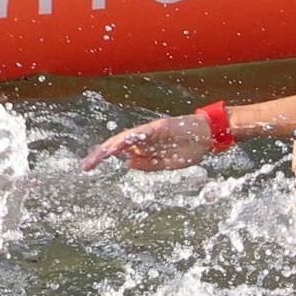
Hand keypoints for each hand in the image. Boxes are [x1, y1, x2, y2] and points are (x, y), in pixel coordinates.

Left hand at [81, 112, 220, 171]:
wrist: (210, 136)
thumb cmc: (191, 148)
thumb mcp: (167, 163)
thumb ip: (148, 164)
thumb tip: (127, 162)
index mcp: (145, 146)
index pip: (119, 151)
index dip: (103, 158)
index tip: (88, 169)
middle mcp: (144, 137)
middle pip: (116, 144)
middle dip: (99, 155)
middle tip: (85, 167)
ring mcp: (151, 130)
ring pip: (125, 138)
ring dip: (109, 148)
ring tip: (96, 158)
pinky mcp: (159, 127)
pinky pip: (140, 134)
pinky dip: (128, 139)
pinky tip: (117, 147)